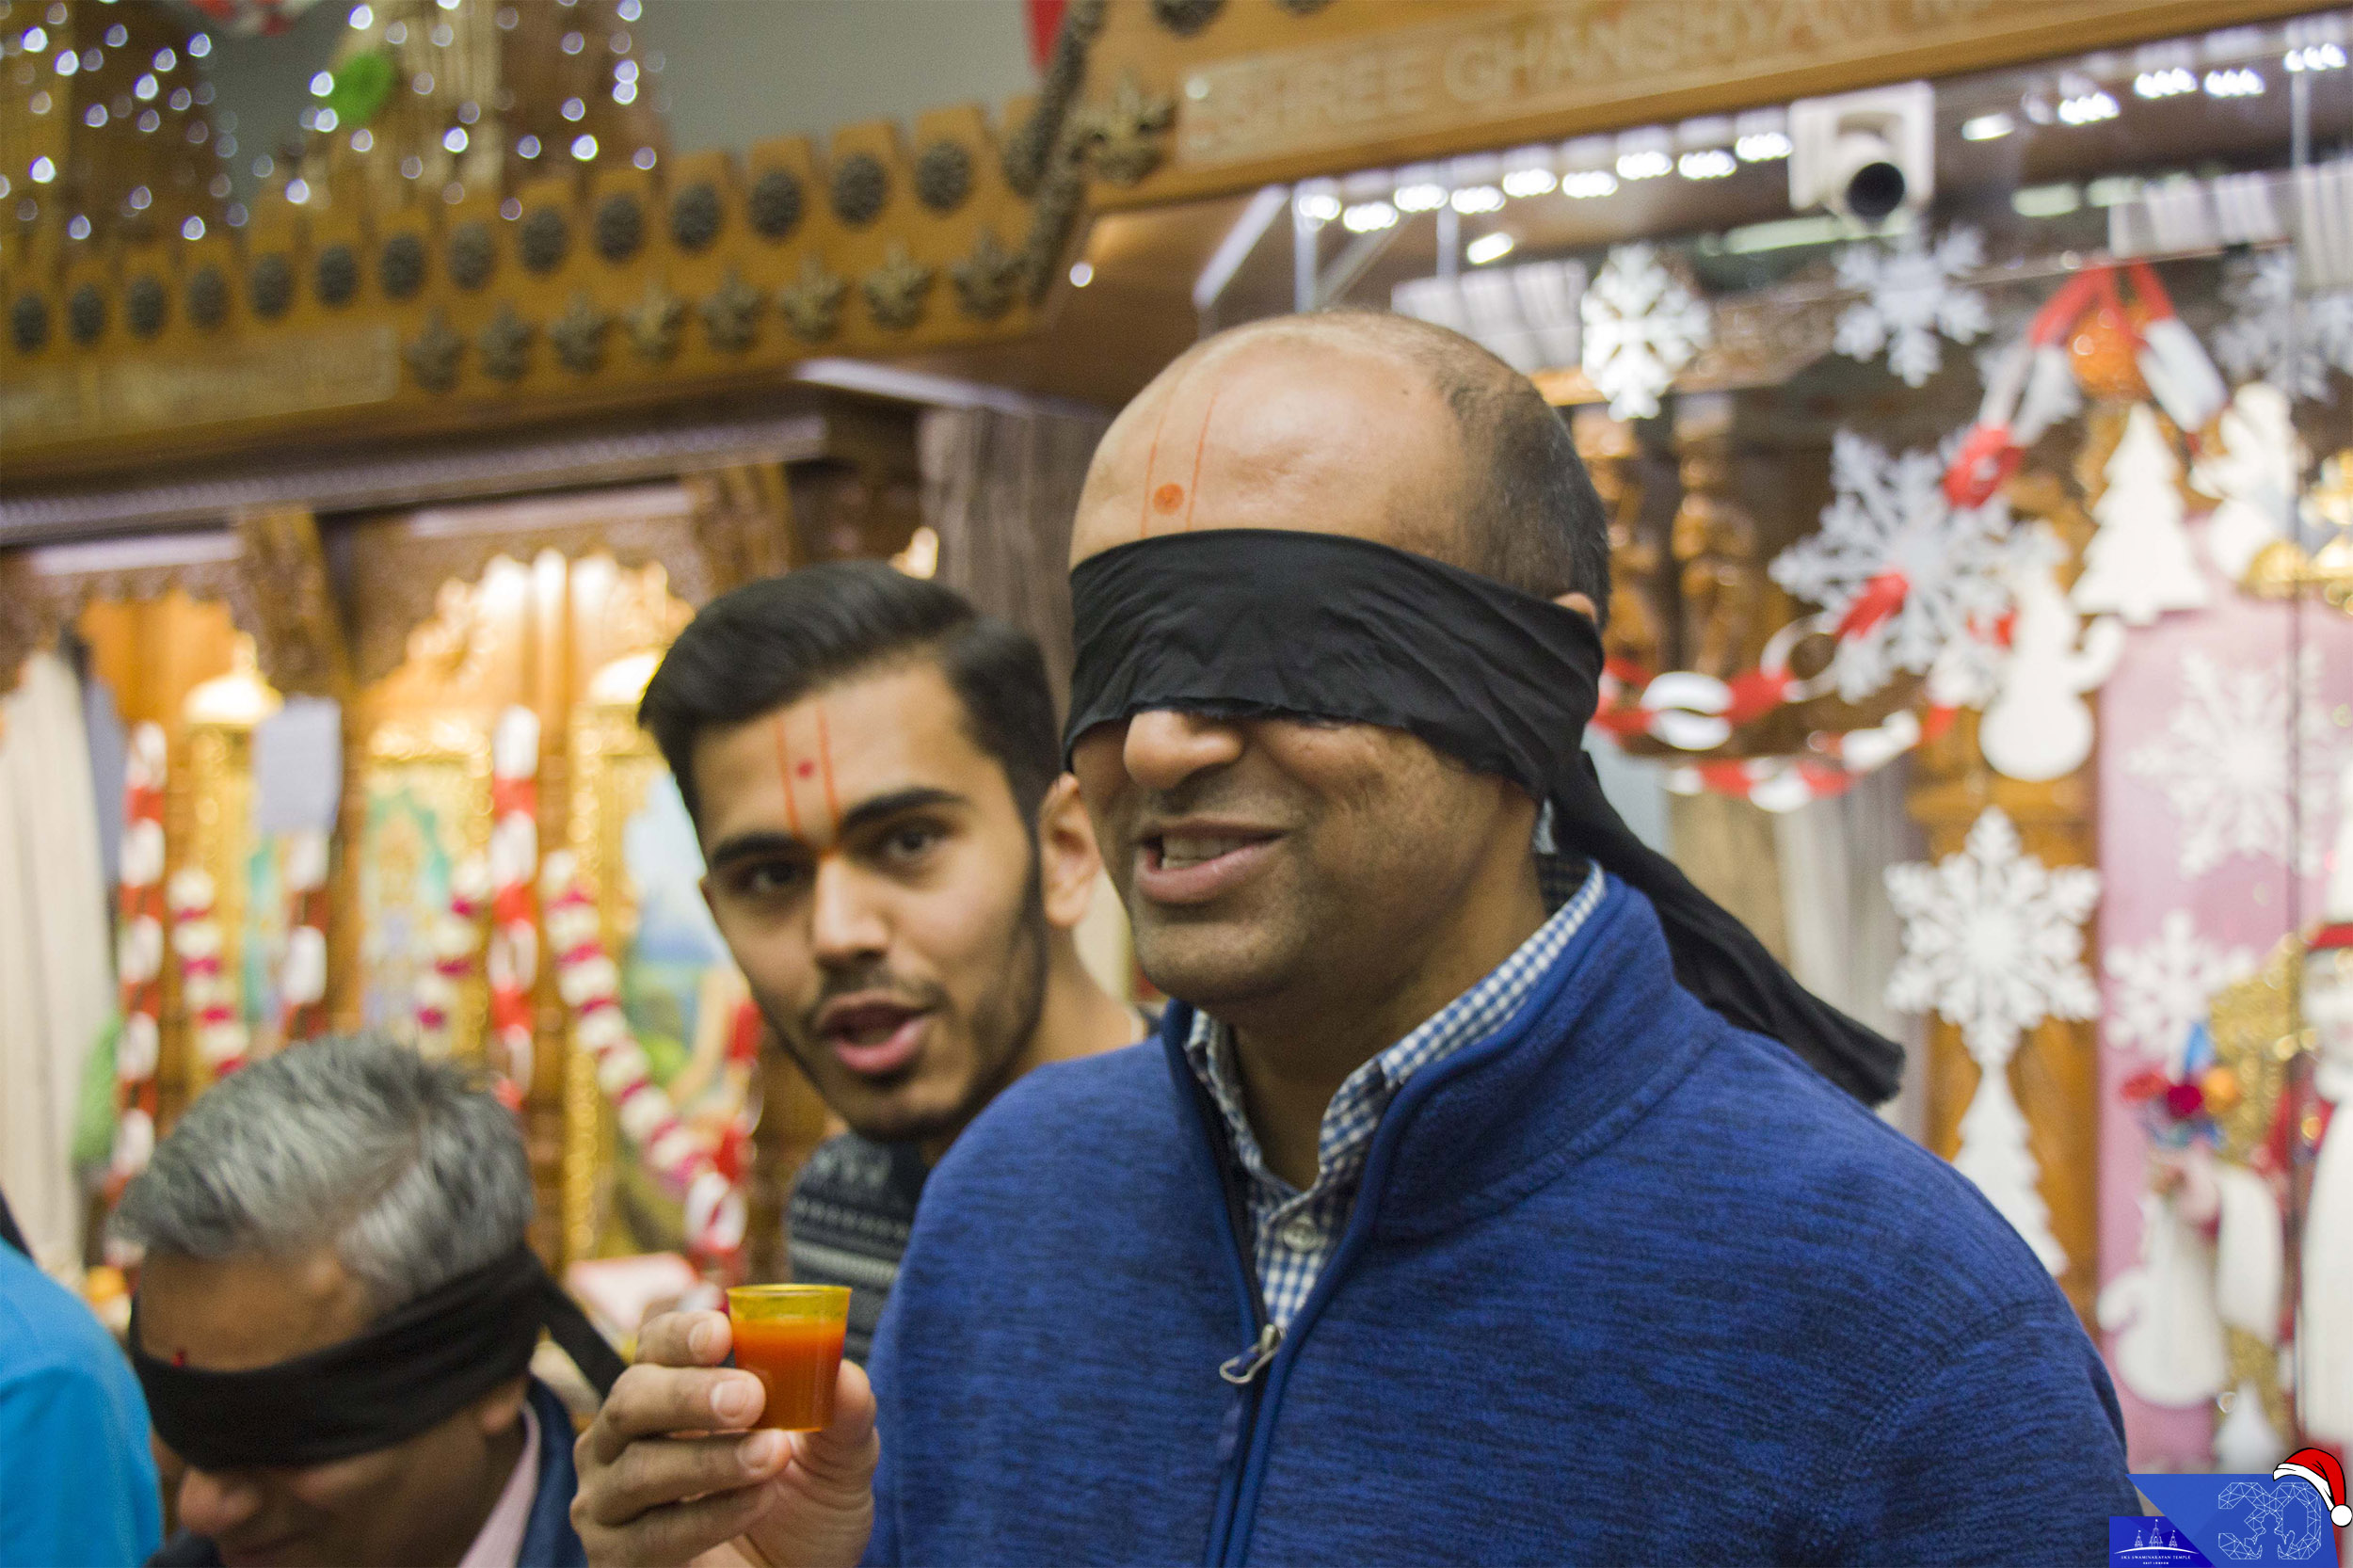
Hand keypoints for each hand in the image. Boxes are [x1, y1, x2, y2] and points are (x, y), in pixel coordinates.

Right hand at [573, 1309, 876, 1567]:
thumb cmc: (807, 1510)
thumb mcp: (839, 1458)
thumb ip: (845, 1414)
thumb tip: (844, 1373)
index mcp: (669, 1393)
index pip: (655, 1346)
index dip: (681, 1335)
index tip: (723, 1331)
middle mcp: (624, 1440)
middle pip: (631, 1400)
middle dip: (690, 1395)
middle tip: (750, 1398)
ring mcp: (611, 1501)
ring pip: (638, 1469)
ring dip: (710, 1460)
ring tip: (772, 1456)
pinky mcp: (615, 1558)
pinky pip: (650, 1535)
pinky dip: (708, 1517)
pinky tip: (758, 1502)